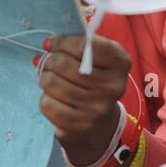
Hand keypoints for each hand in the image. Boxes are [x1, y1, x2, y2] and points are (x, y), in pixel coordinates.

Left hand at [35, 33, 130, 165]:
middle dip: (50, 60)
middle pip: (64, 64)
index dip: (62, 42)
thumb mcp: (98, 57)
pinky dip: (45, 98)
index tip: (53, 43)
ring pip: (52, 83)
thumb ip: (79, 44)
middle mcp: (113, 86)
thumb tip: (48, 44)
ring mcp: (97, 108)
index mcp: (120, 63)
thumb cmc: (95, 78)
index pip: (84, 46)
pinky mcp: (80, 124)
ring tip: (51, 79)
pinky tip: (54, 97)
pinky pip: (47, 104)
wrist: (100, 120)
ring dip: (45, 78)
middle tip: (50, 62)